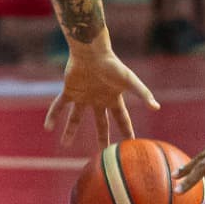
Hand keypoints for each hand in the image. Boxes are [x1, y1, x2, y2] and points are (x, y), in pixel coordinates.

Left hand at [44, 46, 158, 146]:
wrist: (92, 51)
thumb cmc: (112, 64)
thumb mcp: (130, 80)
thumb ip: (143, 93)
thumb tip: (156, 107)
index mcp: (112, 98)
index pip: (121, 119)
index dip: (127, 130)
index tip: (131, 143)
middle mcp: (98, 99)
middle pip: (100, 123)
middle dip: (102, 137)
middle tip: (102, 152)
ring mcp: (83, 96)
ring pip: (75, 117)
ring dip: (70, 130)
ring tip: (65, 144)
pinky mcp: (69, 91)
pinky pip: (59, 105)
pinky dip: (53, 115)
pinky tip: (48, 127)